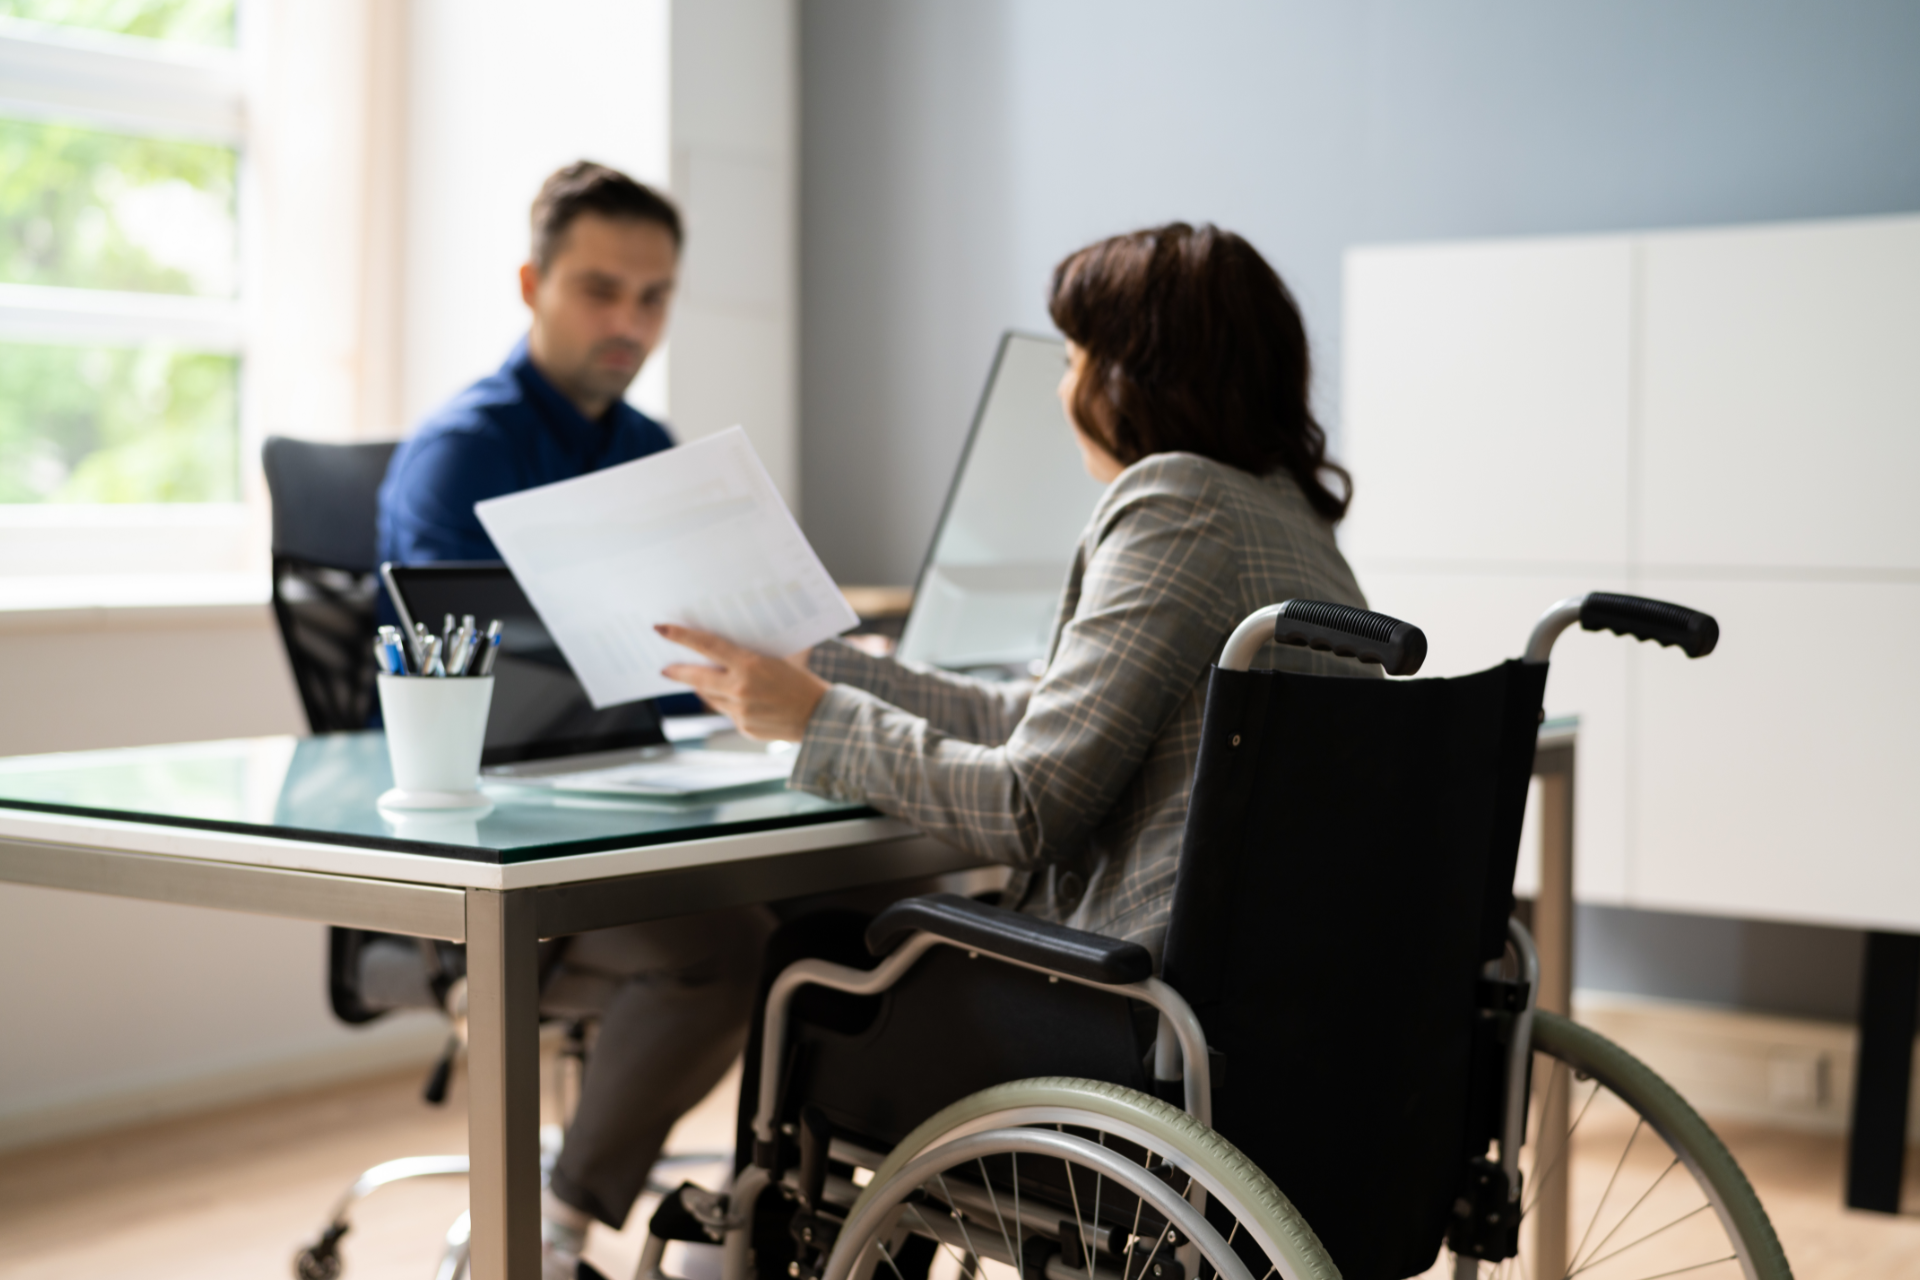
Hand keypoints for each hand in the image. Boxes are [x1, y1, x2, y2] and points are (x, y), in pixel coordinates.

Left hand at [656, 624, 830, 741]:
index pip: (706, 645)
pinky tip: (741, 700)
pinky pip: (728, 712)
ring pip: (711, 697)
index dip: (681, 636)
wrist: (821, 716)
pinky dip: (729, 704)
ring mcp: (740, 711)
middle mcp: (740, 689)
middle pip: (697, 678)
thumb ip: (749, 655)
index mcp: (749, 665)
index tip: (661, 629)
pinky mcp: (743, 727)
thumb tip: (723, 646)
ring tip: (699, 681)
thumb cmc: (802, 681)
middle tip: (665, 668)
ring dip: (704, 688)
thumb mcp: (777, 658)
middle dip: (678, 671)